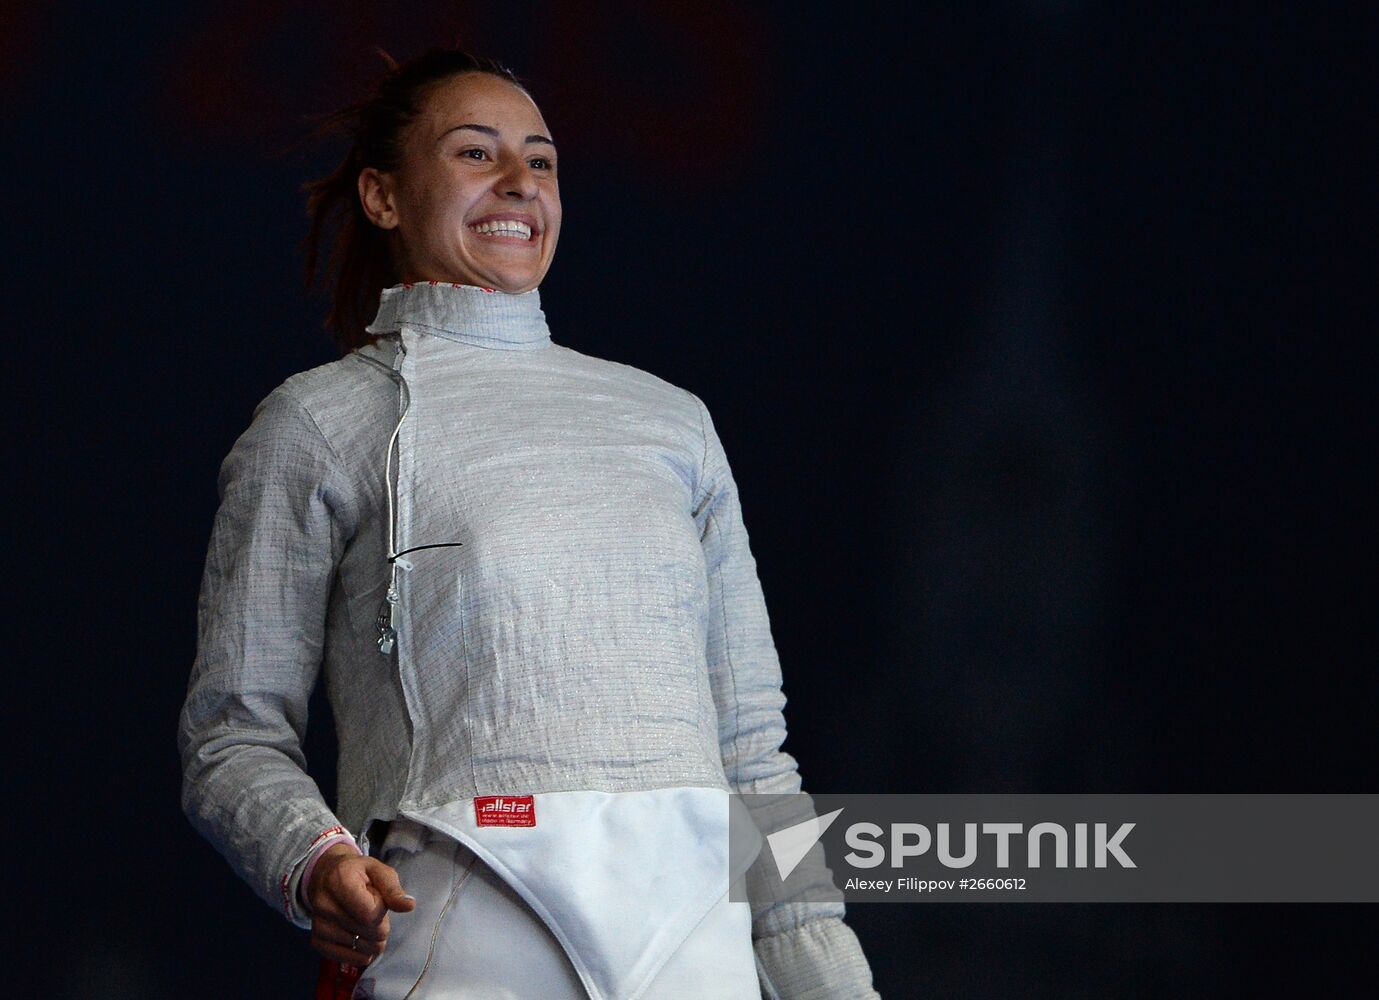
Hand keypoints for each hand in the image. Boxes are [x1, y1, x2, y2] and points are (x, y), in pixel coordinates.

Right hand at [307, 843, 415, 967]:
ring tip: (364, 921)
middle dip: (380, 924)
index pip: (370, 913)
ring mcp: (317, 924)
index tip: (377, 898)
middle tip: (373, 911)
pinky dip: (361, 952)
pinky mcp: (316, 940)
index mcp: (340, 880)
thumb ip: (393, 889)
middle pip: (367, 931)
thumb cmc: (358, 873)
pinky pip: (347, 958)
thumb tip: (409, 906)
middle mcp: (324, 903)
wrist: (327, 876)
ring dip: (371, 939)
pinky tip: (360, 938)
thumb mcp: (379, 871)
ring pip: (360, 947)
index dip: (382, 909)